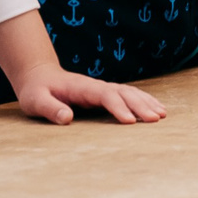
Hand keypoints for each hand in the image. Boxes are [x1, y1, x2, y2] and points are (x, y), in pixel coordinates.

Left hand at [11, 69, 165, 125]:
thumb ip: (49, 108)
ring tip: (162, 114)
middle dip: (141, 105)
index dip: (118, 108)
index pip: (105, 95)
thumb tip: (66, 117)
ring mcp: (101, 88)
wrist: (39, 76)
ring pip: (129, 92)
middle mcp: (96, 86)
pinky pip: (127, 95)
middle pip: (124, 92)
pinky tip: (154, 107)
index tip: (130, 122)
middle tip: (156, 119)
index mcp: (82, 87)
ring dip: (146, 102)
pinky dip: (143, 100)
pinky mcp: (104, 93)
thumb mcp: (35, 100)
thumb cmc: (36, 90)